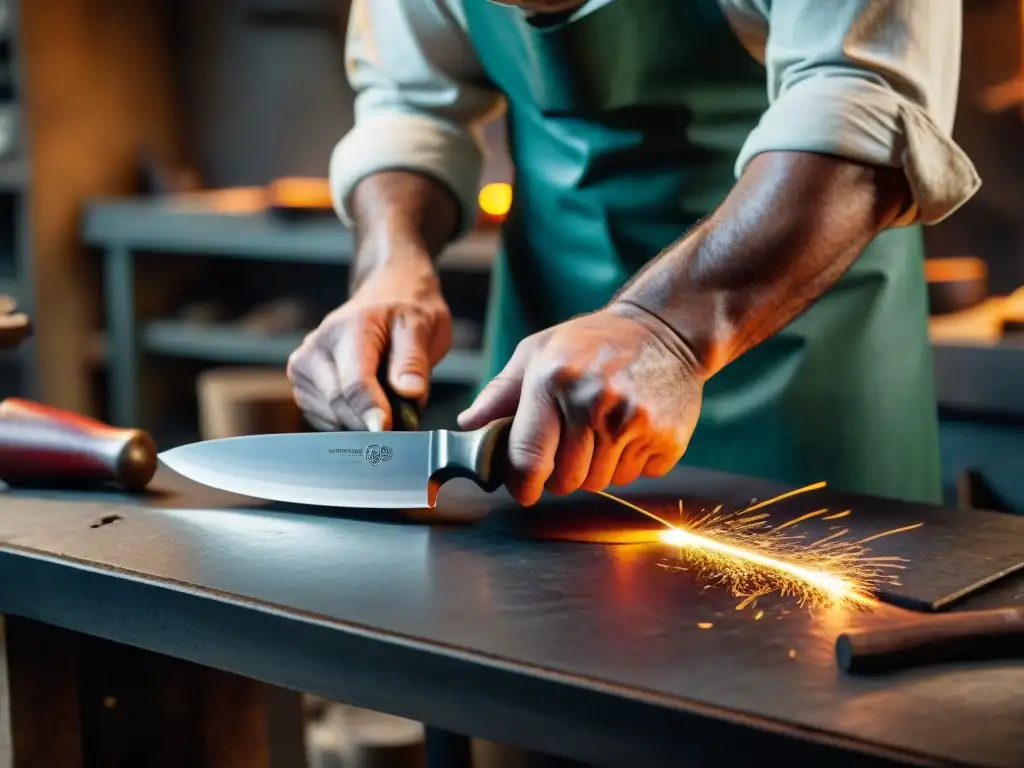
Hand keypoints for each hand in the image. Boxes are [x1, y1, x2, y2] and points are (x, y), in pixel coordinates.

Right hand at [287, 257, 451, 430]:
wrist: (387, 295)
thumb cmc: (406, 310)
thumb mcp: (422, 326)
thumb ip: (413, 360)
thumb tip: (409, 393)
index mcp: (349, 329)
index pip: (354, 381)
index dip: (371, 410)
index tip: (387, 429)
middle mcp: (317, 346)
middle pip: (339, 404)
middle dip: (371, 419)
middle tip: (404, 417)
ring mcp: (304, 366)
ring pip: (330, 416)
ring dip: (360, 420)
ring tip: (385, 398)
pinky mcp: (302, 384)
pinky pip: (324, 419)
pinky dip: (348, 420)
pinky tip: (366, 403)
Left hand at [457, 303, 703, 505]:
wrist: (666, 328)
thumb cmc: (593, 342)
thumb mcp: (537, 353)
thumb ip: (500, 394)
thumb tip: (467, 427)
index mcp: (553, 381)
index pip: (529, 459)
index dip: (522, 484)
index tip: (523, 488)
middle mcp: (594, 403)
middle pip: (566, 480)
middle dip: (561, 474)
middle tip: (568, 447)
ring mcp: (633, 421)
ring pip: (601, 482)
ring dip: (596, 468)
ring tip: (602, 430)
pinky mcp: (666, 436)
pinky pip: (636, 476)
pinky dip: (630, 462)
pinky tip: (631, 430)